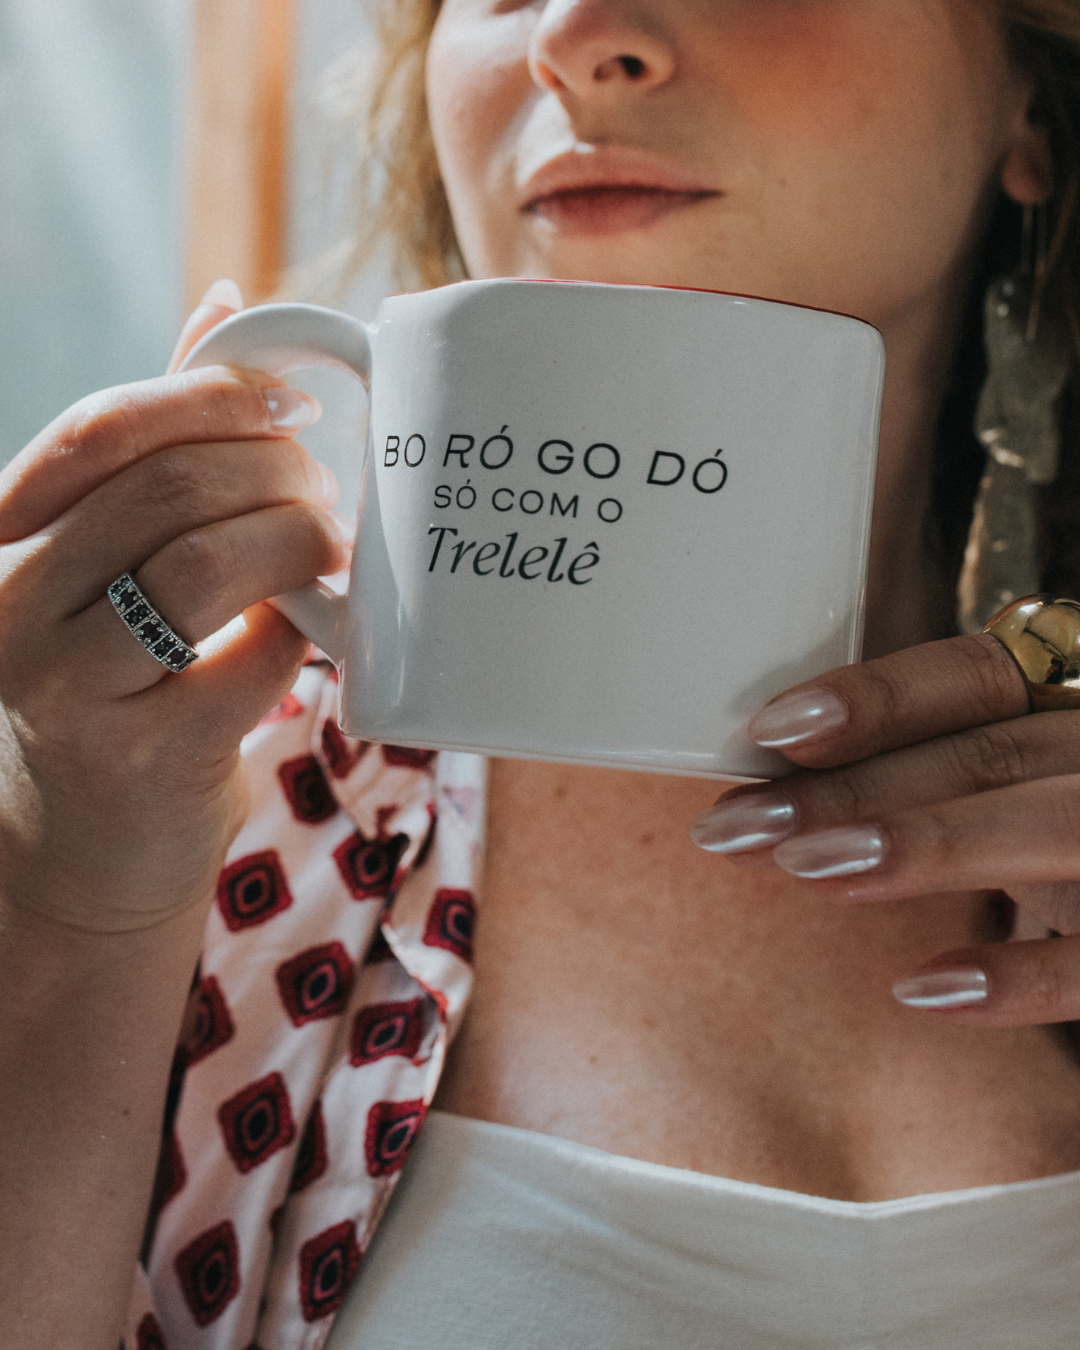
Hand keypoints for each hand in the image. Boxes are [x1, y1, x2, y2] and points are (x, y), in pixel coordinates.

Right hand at [0, 281, 346, 931]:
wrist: (80, 857)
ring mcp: (70, 689)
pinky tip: (316, 625)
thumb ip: (156, 447)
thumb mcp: (102, 564)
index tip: (290, 409)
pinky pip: (256, 658)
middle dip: (272, 472)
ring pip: (205, 563)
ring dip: (296, 540)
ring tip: (327, 548)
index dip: (212, 399)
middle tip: (320, 493)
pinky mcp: (146, 758)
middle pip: (166, 488)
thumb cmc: (109, 686)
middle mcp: (14, 608)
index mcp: (1, 542)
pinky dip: (306, 626)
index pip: (103, 431)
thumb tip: (226, 305)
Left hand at [689, 632, 1079, 1025]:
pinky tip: (925, 986)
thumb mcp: (1023, 772)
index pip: (976, 676)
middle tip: (736, 825)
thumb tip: (782, 786)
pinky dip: (1022, 976)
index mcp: (1076, 693)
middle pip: (988, 754)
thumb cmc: (1070, 814)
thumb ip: (941, 766)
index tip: (772, 727)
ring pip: (1052, 826)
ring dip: (928, 845)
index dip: (879, 696)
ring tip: (809, 868)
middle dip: (854, 788)